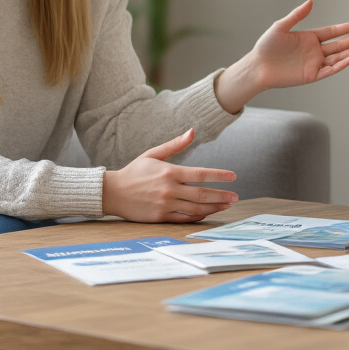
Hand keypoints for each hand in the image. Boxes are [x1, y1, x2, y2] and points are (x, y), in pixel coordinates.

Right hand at [101, 129, 237, 222]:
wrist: (112, 193)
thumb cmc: (134, 171)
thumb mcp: (153, 154)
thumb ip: (175, 145)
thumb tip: (192, 131)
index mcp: (170, 172)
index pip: (201, 174)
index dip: (219, 176)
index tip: (233, 176)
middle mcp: (169, 189)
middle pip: (202, 193)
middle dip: (221, 195)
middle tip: (235, 196)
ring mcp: (165, 204)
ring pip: (196, 208)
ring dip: (214, 207)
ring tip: (226, 205)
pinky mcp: (160, 217)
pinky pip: (184, 219)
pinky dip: (198, 216)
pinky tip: (208, 212)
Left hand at [214, 0, 348, 112]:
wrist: (258, 67)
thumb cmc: (266, 46)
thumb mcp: (281, 27)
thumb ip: (297, 15)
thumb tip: (311, 1)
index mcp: (310, 38)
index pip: (333, 32)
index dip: (347, 28)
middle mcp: (315, 51)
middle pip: (340, 45)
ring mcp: (314, 63)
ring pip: (338, 57)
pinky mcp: (312, 75)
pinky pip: (330, 70)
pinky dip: (341, 65)